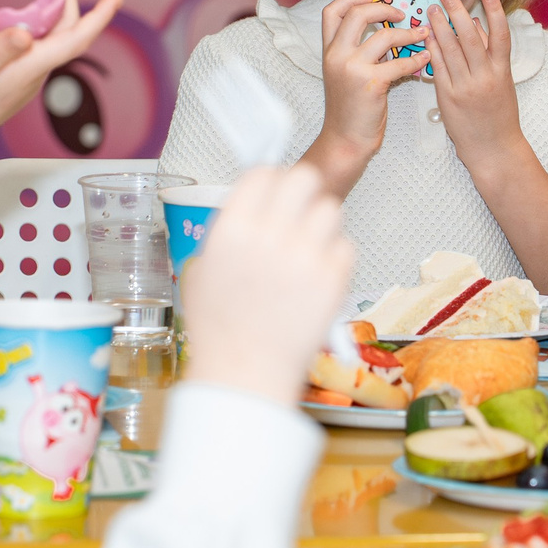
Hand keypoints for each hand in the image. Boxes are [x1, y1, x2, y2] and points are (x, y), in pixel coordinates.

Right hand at [0, 0, 122, 144]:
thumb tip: (25, 34)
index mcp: (30, 68)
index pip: (74, 40)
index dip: (97, 18)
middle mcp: (34, 71)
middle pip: (63, 30)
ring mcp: (27, 74)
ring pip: (48, 35)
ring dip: (47, 8)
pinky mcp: (17, 74)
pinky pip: (33, 43)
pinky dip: (30, 23)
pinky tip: (13, 20)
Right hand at [180, 164, 355, 408]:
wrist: (246, 374)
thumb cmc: (220, 329)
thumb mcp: (202, 270)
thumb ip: (228, 232)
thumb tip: (253, 207)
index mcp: (232, 230)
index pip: (262, 173)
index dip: (269, 179)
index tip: (272, 191)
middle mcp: (270, 236)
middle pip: (304, 178)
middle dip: (302, 191)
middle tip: (296, 211)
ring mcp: (306, 257)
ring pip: (330, 209)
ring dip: (321, 222)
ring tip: (308, 247)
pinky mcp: (334, 279)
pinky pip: (346, 245)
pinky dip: (335, 255)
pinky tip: (317, 275)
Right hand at [302, 0, 419, 196]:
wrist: (346, 140)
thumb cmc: (352, 109)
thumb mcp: (346, 74)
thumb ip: (361, 52)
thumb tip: (390, 32)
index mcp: (329, 51)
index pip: (332, 11)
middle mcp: (336, 55)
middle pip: (357, 14)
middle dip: (384, 7)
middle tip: (402, 13)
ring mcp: (352, 68)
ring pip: (384, 36)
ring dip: (409, 33)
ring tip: (423, 35)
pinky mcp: (371, 83)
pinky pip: (400, 62)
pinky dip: (417, 59)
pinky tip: (425, 61)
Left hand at [424, 0, 524, 177]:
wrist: (493, 148)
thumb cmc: (499, 114)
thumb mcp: (502, 82)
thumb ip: (490, 52)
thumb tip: (478, 22)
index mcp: (502, 72)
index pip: (501, 36)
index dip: (495, 12)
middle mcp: (484, 78)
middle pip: (470, 38)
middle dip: (457, 13)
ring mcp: (465, 88)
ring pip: (450, 51)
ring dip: (439, 27)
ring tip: (431, 8)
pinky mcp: (448, 98)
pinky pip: (438, 68)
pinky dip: (431, 50)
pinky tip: (425, 36)